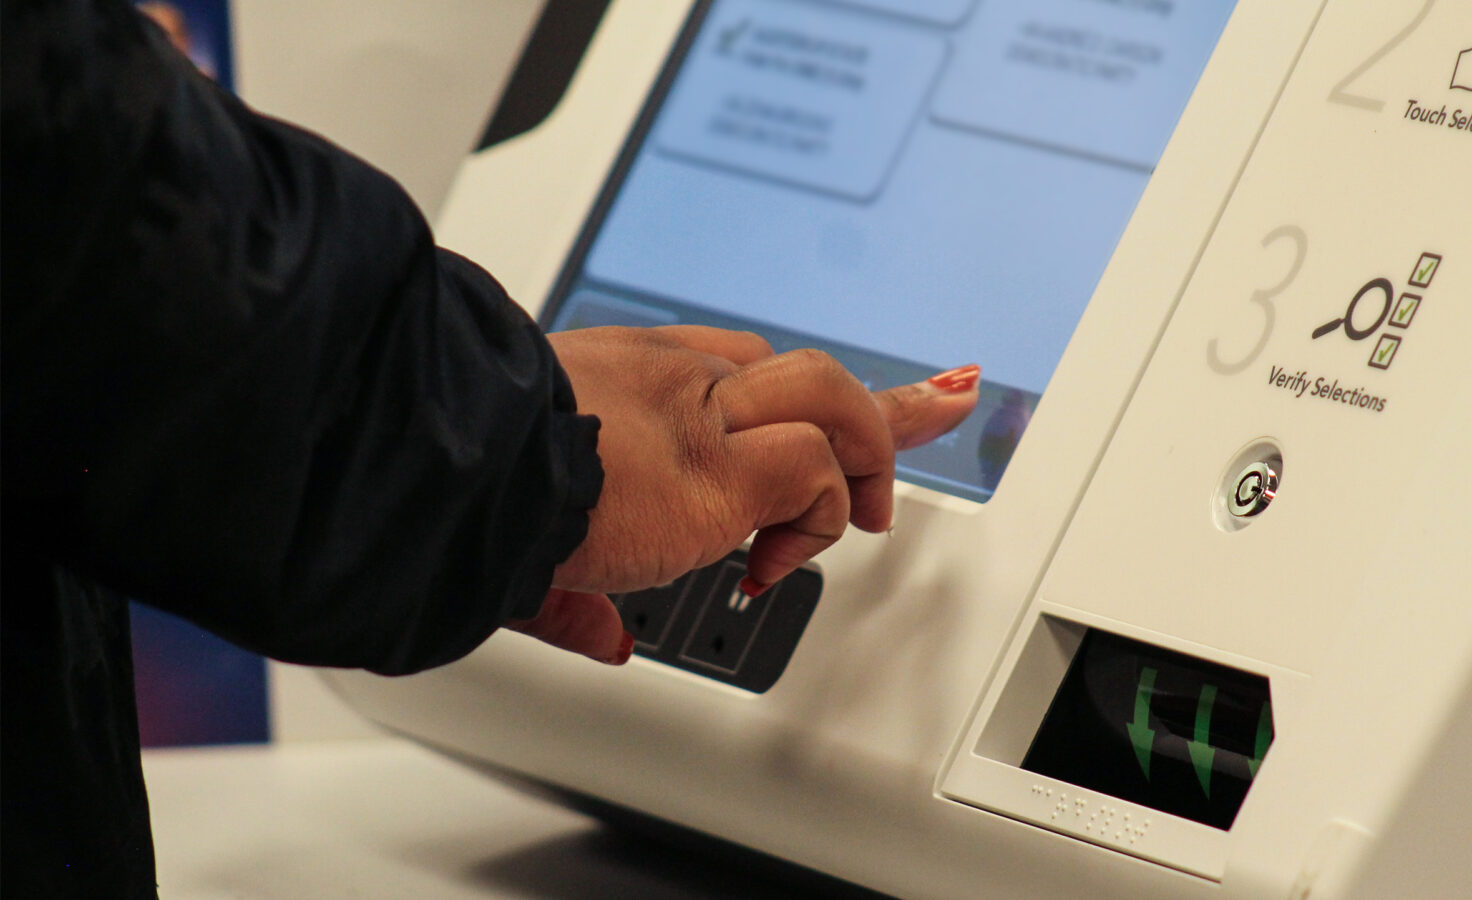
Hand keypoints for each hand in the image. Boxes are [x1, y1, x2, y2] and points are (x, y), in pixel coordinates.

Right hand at [507, 325, 979, 663]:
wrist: (448, 466)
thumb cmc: (468, 487)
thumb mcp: (530, 536)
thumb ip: (575, 596)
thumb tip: (606, 640)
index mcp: (630, 381)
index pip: (742, 369)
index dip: (787, 404)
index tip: (815, 418)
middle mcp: (676, 383)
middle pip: (807, 372)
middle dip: (875, 408)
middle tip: (920, 427)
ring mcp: (706, 418)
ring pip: (832, 400)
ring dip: (867, 453)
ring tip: (864, 515)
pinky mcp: (723, 466)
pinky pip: (813, 473)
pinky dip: (815, 519)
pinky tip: (778, 559)